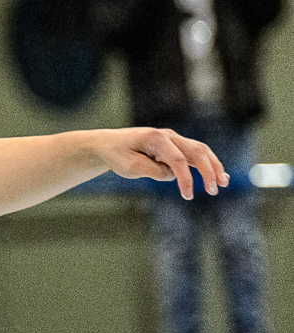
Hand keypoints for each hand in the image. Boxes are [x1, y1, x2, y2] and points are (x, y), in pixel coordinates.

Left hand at [95, 127, 229, 197]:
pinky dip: (208, 164)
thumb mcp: (129, 167)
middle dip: (208, 171)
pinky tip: (218, 176)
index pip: (177, 160)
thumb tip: (172, 175)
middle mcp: (169, 136)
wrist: (110, 144)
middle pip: (196, 151)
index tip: (189, 196)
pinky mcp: (176, 146)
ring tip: (223, 183)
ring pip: (200, 150)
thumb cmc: (118, 155)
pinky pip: (196, 153)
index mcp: (156, 138)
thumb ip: (152, 170)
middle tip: (214, 190)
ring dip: (214, 166)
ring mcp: (174, 139)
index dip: (186, 178)